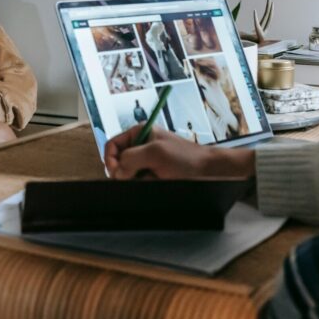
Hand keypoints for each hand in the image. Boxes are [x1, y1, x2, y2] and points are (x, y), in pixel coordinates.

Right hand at [104, 126, 253, 179]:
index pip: (112, 145)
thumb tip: (117, 171)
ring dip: (138, 179)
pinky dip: (146, 185)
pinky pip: (140, 183)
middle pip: (119, 162)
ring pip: (128, 175)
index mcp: (139, 133)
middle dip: (125, 172)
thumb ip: (131, 158)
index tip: (115, 171)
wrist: (208, 171)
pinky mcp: (153, 175)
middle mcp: (141, 146)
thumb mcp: (155, 152)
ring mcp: (147, 162)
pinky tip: (158, 182)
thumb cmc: (186, 157)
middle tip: (136, 177)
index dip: (110, 158)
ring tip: (153, 178)